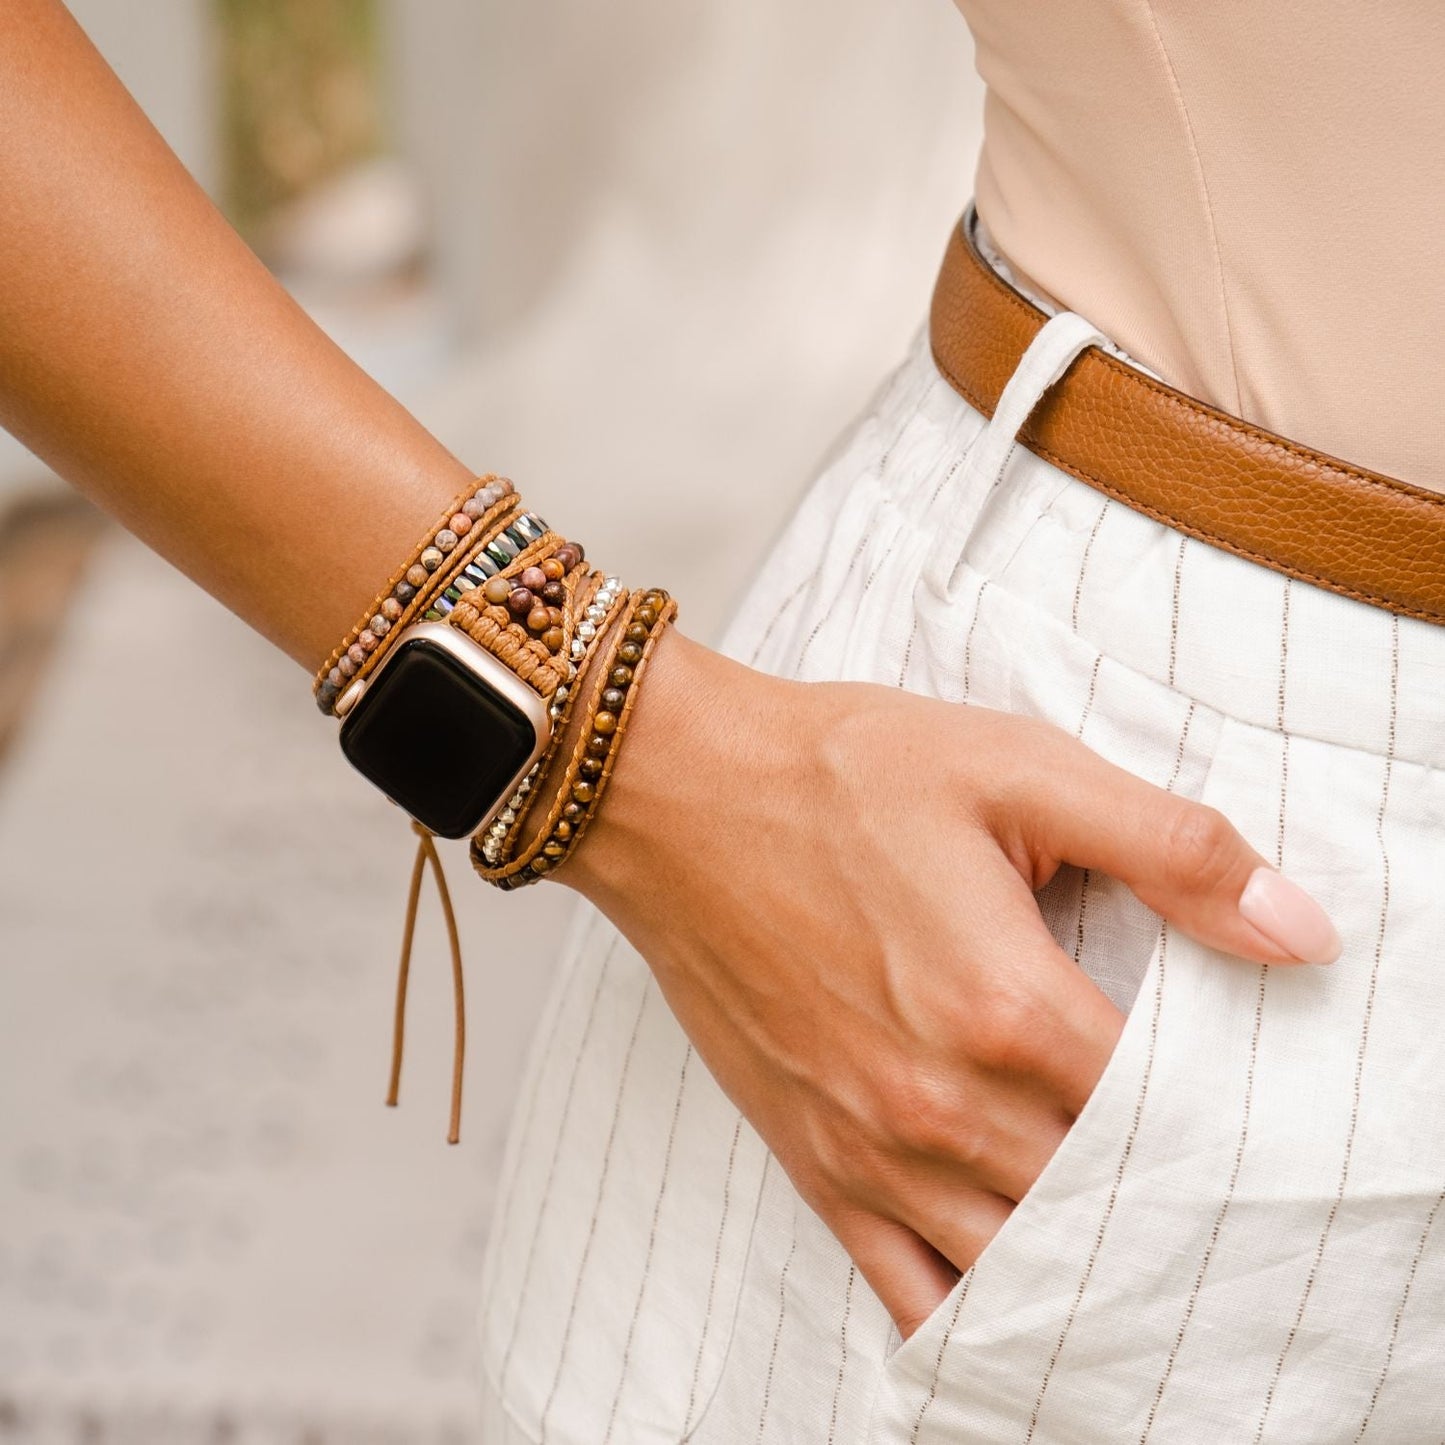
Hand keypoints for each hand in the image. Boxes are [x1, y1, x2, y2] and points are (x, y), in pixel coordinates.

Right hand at [565, 630, 1340, 1338]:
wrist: (677, 796)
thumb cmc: (836, 773)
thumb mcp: (1014, 768)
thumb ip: (1168, 849)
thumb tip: (1298, 930)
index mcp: (1003, 1002)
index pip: (1167, 1112)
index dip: (1222, 1105)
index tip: (1236, 1080)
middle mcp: (938, 1101)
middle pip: (1103, 1198)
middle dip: (1163, 1182)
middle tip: (1190, 1150)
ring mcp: (870, 1146)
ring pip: (1021, 1262)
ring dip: (1085, 1253)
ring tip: (1123, 1223)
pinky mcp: (812, 1159)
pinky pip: (912, 1290)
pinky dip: (980, 1310)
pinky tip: (1018, 1292)